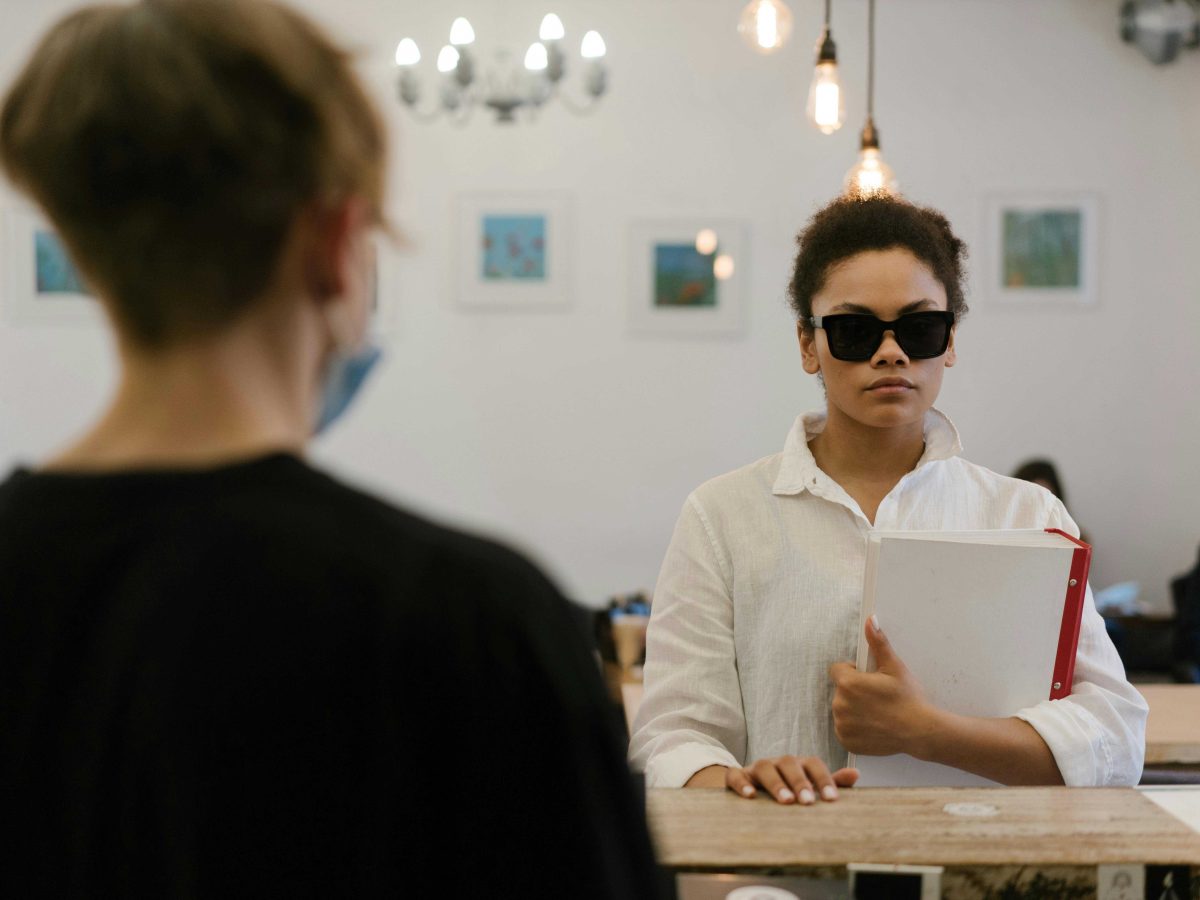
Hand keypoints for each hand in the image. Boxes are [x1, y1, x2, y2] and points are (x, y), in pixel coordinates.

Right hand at [725, 756, 858, 804]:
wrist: (749, 786)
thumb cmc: (786, 788)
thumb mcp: (809, 786)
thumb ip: (831, 782)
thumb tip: (856, 774)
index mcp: (798, 764)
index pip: (813, 763)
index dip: (823, 779)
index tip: (832, 799)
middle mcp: (778, 762)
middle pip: (789, 763)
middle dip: (800, 782)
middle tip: (809, 802)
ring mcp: (756, 768)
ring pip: (765, 767)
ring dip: (776, 783)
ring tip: (786, 801)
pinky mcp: (737, 776)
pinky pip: (736, 775)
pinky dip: (742, 783)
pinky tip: (750, 796)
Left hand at [828, 616, 940, 757]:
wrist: (920, 731)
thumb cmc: (908, 698)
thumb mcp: (894, 667)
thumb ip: (878, 643)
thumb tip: (870, 620)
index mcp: (848, 683)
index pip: (838, 670)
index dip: (853, 672)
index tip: (869, 679)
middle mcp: (840, 704)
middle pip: (841, 690)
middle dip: (854, 691)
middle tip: (877, 697)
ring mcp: (842, 725)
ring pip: (842, 709)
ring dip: (854, 709)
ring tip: (877, 712)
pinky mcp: (846, 741)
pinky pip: (844, 728)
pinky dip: (855, 727)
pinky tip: (873, 725)